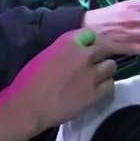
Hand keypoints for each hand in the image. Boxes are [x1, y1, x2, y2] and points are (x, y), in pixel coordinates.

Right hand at [1, 29, 117, 131]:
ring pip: (111, 66)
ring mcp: (92, 74)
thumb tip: (74, 52)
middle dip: (97, 56)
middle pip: (103, 49)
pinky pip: (110, 85)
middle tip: (89, 65)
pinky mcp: (96, 94)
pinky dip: (104, 86)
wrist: (29, 106)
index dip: (88, 43)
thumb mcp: (46, 54)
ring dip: (104, 70)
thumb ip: (64, 50)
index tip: (83, 49)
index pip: (90, 34)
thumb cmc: (29, 80)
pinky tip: (95, 90)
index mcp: (69, 41)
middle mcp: (84, 54)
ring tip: (95, 78)